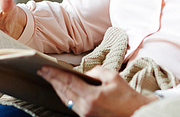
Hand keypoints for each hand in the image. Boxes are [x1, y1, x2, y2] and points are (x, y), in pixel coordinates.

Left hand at [39, 66, 158, 116]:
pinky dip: (65, 95)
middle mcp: (86, 108)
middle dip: (52, 80)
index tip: (44, 68)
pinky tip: (63, 89)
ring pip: (65, 99)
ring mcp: (86, 114)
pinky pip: (71, 105)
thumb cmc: (127, 96)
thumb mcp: (113, 77)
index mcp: (92, 97)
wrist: (136, 114)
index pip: (68, 82)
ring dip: (57, 88)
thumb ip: (96, 71)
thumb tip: (85, 73)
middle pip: (63, 91)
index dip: (54, 74)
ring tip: (50, 79)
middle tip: (42, 72)